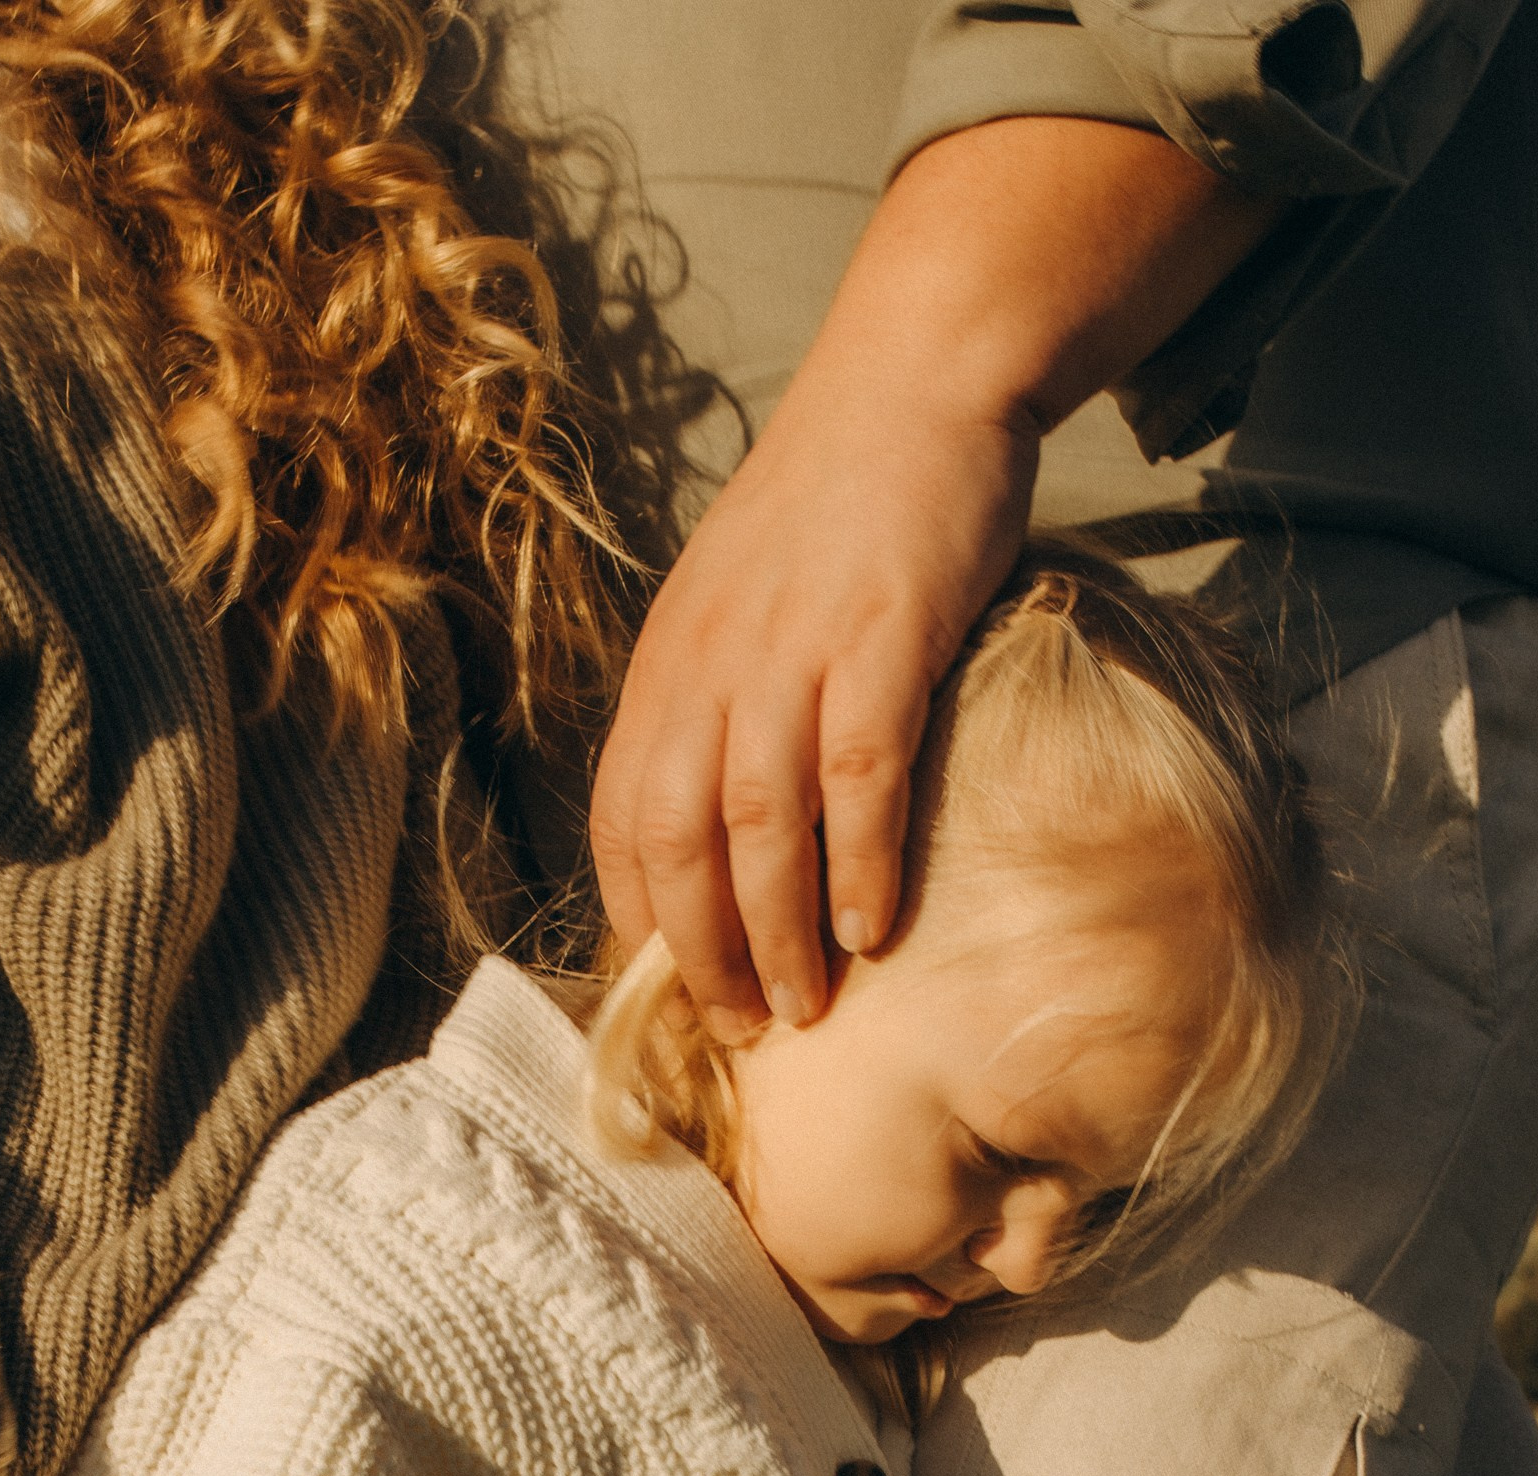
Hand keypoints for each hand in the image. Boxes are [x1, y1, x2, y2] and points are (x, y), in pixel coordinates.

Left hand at [591, 119, 1280, 1034]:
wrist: (914, 380)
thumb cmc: (835, 508)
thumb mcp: (738, 604)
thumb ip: (719, 704)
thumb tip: (722, 831)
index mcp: (667, 666)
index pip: (623, 819)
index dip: (640, 921)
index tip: (677, 997)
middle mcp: (709, 665)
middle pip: (677, 844)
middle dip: (702, 957)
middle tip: (741, 1033)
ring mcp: (791, 651)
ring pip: (757, 828)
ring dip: (778, 935)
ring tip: (804, 1012)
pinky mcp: (877, 636)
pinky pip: (856, 776)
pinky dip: (860, 863)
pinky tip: (874, 930)